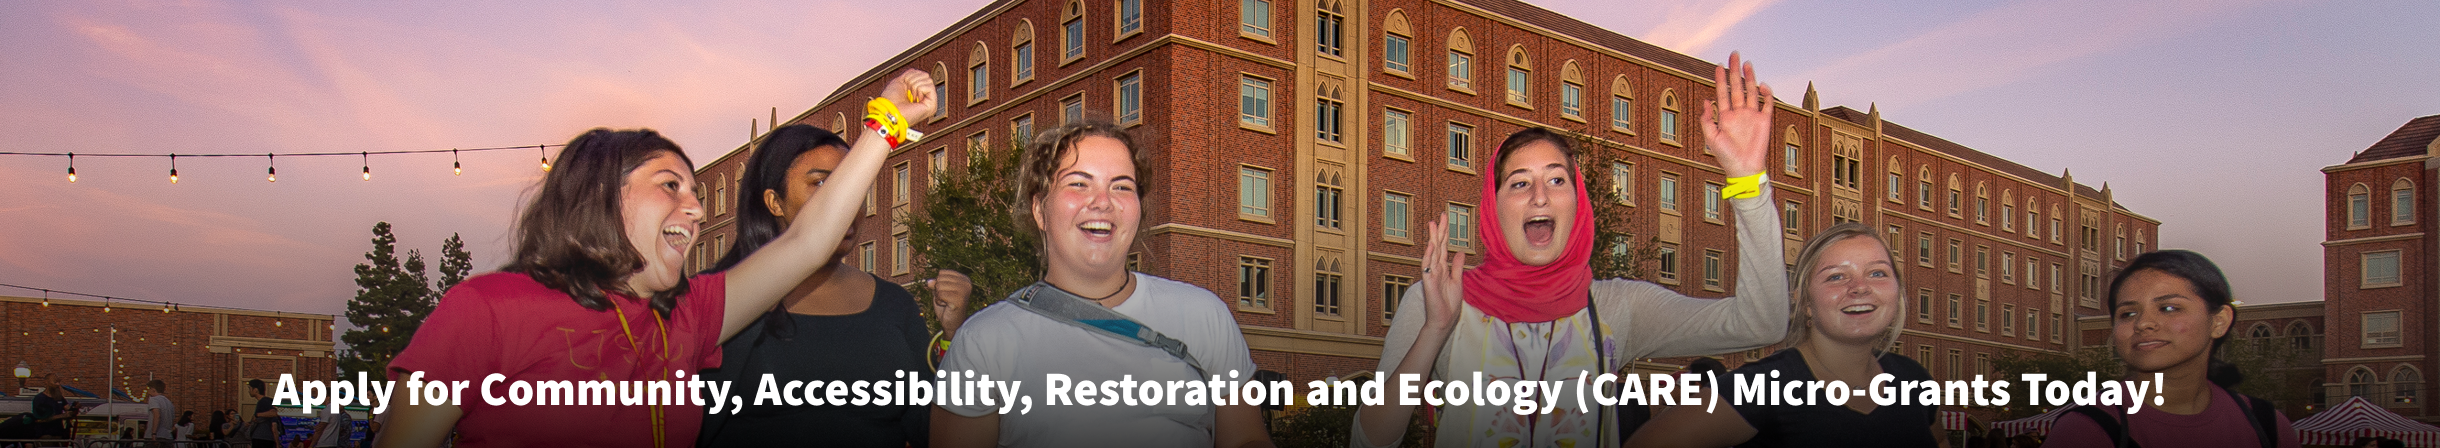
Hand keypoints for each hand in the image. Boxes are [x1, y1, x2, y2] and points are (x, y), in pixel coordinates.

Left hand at [882, 69, 939, 124]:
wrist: (890, 109)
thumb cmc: (890, 100)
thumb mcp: (899, 81)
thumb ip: (909, 75)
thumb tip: (916, 71)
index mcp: (917, 93)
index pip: (921, 75)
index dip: (911, 76)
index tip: (905, 85)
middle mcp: (924, 97)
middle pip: (926, 76)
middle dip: (913, 80)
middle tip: (908, 91)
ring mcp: (928, 101)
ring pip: (928, 80)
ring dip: (915, 86)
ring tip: (911, 96)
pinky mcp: (932, 105)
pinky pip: (930, 87)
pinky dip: (920, 90)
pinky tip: (916, 98)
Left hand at [929, 269, 971, 334]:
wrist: (952, 324)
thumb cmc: (947, 306)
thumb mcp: (940, 291)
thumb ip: (935, 283)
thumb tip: (929, 282)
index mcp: (964, 279)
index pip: (942, 272)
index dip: (939, 283)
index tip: (947, 293)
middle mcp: (966, 283)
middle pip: (940, 278)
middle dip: (938, 290)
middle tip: (946, 299)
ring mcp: (964, 291)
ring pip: (939, 286)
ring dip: (939, 296)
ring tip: (946, 302)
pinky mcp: (959, 299)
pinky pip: (940, 294)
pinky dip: (939, 301)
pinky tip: (946, 306)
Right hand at [1418, 213, 1464, 330]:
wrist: (1444, 319)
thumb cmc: (1449, 303)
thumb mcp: (1458, 281)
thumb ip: (1457, 266)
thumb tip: (1459, 251)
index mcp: (1443, 268)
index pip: (1444, 247)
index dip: (1445, 233)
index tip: (1445, 219)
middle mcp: (1436, 268)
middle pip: (1438, 245)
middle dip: (1439, 230)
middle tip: (1441, 215)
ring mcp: (1431, 274)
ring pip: (1432, 252)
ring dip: (1433, 237)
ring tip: (1433, 224)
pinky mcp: (1428, 281)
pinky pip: (1428, 265)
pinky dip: (1429, 254)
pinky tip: (1431, 244)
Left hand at [1701, 51, 1773, 177]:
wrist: (1744, 169)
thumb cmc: (1725, 157)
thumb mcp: (1711, 138)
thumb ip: (1706, 119)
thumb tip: (1706, 100)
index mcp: (1725, 116)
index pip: (1722, 92)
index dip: (1720, 79)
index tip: (1718, 66)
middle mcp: (1739, 113)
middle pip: (1737, 87)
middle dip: (1735, 71)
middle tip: (1734, 54)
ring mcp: (1752, 116)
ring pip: (1752, 92)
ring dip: (1750, 77)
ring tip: (1746, 63)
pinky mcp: (1764, 121)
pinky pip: (1767, 104)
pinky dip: (1766, 94)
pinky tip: (1762, 84)